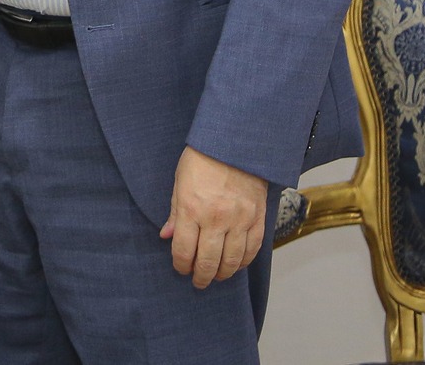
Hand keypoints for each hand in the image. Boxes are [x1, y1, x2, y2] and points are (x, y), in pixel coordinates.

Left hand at [159, 146, 267, 287]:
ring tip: (216, 276)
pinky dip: (243, 262)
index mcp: (192, 209)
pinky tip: (236, 264)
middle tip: (198, 281)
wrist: (235, 143)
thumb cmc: (202, 159)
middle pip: (208, 261)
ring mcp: (239, 220)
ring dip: (222, 273)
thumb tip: (166, 236)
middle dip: (201, 276)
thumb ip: (175, 213)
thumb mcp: (180, 182)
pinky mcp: (257, 218)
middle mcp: (216, 218)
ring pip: (232, 261)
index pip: (184, 250)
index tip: (180, 268)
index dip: (181, 265)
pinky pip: (252, 249)